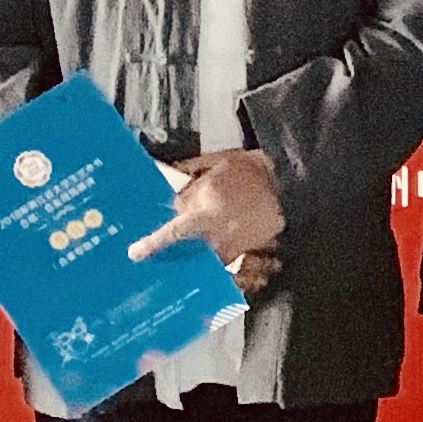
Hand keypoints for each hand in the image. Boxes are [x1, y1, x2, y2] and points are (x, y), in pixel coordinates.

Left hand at [130, 147, 284, 265]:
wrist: (286, 183)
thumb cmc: (250, 171)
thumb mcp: (214, 166)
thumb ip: (189, 184)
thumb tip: (172, 201)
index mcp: (208, 214)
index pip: (173, 232)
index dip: (152, 244)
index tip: (136, 253)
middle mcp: (218, 236)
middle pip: (183, 251)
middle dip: (168, 251)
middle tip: (153, 252)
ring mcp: (232, 247)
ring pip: (200, 256)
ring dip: (188, 252)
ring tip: (178, 250)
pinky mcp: (242, 250)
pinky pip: (218, 255)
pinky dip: (207, 251)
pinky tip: (203, 243)